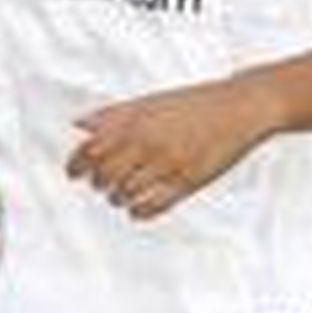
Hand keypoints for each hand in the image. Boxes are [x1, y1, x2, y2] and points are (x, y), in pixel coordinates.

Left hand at [67, 75, 280, 220]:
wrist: (238, 108)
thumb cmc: (195, 103)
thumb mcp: (149, 101)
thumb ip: (113, 114)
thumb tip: (80, 123)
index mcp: (135, 122)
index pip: (91, 150)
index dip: (76, 165)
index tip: (73, 172)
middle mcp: (147, 144)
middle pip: (104, 176)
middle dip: (98, 183)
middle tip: (101, 183)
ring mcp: (167, 165)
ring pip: (124, 195)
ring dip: (118, 197)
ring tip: (121, 194)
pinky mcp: (187, 183)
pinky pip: (151, 207)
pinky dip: (138, 211)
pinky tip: (137, 207)